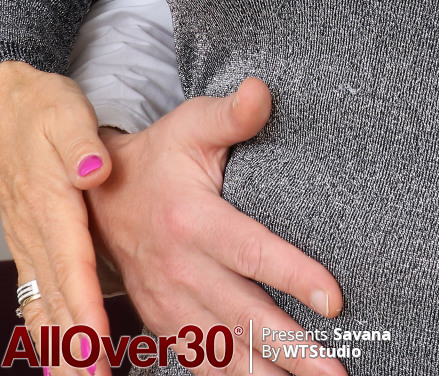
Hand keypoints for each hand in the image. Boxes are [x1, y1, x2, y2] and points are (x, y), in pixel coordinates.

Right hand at [0, 61, 115, 374]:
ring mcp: (27, 241)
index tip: (97, 342)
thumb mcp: (66, 113)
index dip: (85, 305)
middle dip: (75, 343)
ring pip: (43, 302)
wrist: (5, 107)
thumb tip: (96, 170)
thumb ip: (81, 144)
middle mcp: (36, 231)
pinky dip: (44, 328)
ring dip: (60, 344)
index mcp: (51, 203)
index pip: (72, 263)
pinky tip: (56, 354)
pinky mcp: (27, 243)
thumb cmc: (42, 109)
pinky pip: (34, 294)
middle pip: (57, 295)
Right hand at [86, 78, 342, 375]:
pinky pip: (198, 359)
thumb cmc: (160, 155)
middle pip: (243, 316)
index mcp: (190, 220)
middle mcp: (178, 269)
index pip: (251, 252)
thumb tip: (263, 91)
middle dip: (292, 349)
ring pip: (223, 350)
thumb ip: (232, 114)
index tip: (335, 299)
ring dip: (268, 373)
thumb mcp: (192, 124)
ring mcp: (167, 302)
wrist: (101, 196)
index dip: (294, 276)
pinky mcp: (163, 321)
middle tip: (336, 368)